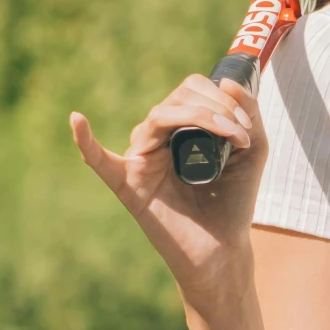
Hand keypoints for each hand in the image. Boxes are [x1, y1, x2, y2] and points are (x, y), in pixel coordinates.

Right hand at [70, 74, 265, 306]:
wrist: (224, 249)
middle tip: (241, 134)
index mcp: (182, 128)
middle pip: (176, 98)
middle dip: (214, 107)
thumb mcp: (252, 151)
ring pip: (158, 117)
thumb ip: (248, 114)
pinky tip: (77, 120)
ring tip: (231, 137)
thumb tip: (226, 80)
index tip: (246, 125)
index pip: (190, 90)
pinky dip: (85, 140)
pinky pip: (99, 160)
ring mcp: (140, 159)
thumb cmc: (234, 202)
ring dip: (200, 117)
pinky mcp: (128, 185)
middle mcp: (157, 139)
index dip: (219, 97)